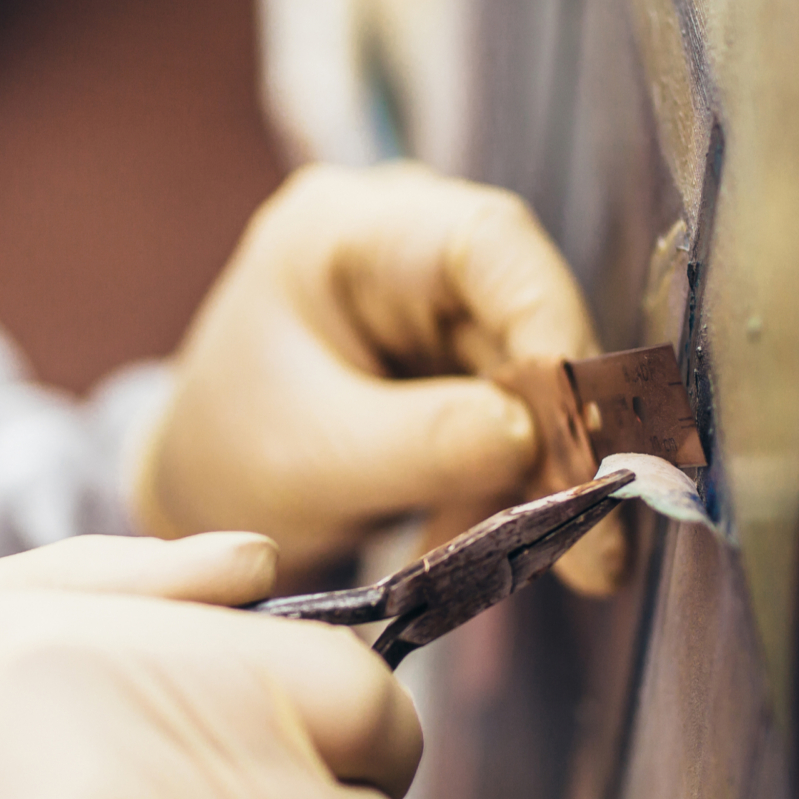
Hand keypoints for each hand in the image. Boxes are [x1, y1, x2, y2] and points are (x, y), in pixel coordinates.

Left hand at [134, 163, 625, 592]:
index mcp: (348, 229)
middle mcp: (408, 244)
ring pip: (535, 380)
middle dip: (563, 435)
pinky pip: (520, 417)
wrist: (202, 491)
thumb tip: (536, 437)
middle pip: (526, 318)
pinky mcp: (459, 360)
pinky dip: (514, 489)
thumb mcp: (310, 460)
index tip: (582, 422)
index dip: (550, 321)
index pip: (486, 241)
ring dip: (543, 480)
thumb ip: (420, 444)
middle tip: (596, 547)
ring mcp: (438, 301)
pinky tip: (485, 549)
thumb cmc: (230, 456)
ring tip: (549, 569)